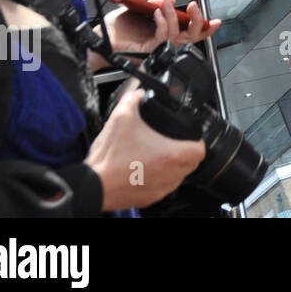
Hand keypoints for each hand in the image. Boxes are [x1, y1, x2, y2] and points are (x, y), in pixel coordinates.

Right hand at [85, 87, 206, 210]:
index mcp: (169, 155)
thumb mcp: (121, 118)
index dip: (198, 141)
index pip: (200, 151)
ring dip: (175, 167)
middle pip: (192, 165)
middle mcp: (169, 174)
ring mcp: (159, 189)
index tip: (192, 137)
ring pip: (179, 178)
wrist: (91, 185)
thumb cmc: (107, 158)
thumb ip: (133, 99)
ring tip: (161, 156)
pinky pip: (164, 189)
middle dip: (188, 153)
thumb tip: (138, 92)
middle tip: (176, 144)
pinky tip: (147, 170)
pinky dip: (161, 179)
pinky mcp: (148, 199)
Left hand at [92, 0, 220, 70]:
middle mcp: (164, 42)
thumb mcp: (139, 8)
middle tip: (193, 6)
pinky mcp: (148, 51)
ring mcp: (157, 48)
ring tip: (165, 3)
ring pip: (177, 36)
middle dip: (198, 22)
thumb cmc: (116, 28)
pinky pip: (162, 38)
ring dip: (174, 17)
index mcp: (166, 33)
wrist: (98, 38)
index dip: (205, 28)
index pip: (190, 33)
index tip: (215, 20)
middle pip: (191, 38)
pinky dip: (163, 23)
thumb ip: (155, 3)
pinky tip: (157, 13)